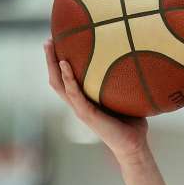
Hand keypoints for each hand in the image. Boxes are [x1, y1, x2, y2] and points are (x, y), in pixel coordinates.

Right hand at [44, 40, 148, 161]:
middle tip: (48, 39)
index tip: (59, 43)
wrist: (134, 145)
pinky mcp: (86, 114)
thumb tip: (135, 59)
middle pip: (56, 79)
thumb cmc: (132, 122)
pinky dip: (68, 78)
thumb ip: (123, 82)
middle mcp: (79, 103)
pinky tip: (65, 64)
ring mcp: (80, 109)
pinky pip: (73, 93)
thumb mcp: (124, 97)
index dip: (59, 62)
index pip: (66, 79)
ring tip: (50, 45)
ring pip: (59, 84)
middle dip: (50, 59)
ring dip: (52, 64)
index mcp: (85, 100)